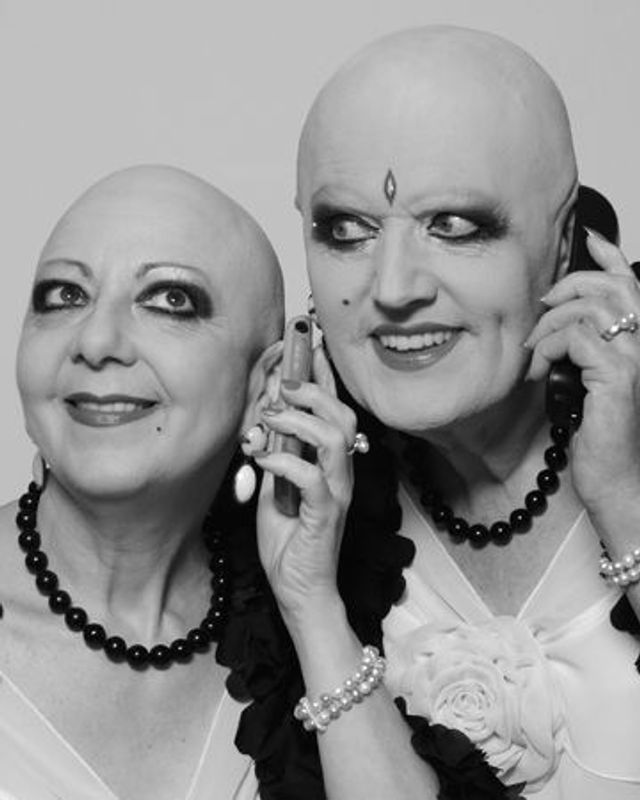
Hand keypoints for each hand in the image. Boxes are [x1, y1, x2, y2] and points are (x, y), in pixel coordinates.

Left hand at [252, 346, 356, 623]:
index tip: (307, 341)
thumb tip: (262, 412)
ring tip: (271, 416)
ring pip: (335, 438)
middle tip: (281, 381)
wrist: (299, 589)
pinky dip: (284, 460)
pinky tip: (262, 457)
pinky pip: (312, 478)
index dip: (323, 373)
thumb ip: (274, 449)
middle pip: (344, 414)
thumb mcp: (274, 484)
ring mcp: (337, 492)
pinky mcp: (326, 514)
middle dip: (313, 388)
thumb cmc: (288, 538)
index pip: (333, 407)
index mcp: (330, 461)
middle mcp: (341, 472)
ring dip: (300, 419)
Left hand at [526, 231, 639, 518]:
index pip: (633, 284)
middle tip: (543, 306)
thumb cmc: (605, 437)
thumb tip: (558, 322)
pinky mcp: (620, 376)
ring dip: (550, 324)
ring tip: (535, 350)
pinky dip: (548, 347)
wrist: (620, 482)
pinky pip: (574, 337)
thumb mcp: (590, 382)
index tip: (589, 237)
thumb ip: (584, 349)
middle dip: (569, 285)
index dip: (611, 256)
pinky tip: (539, 368)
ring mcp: (638, 358)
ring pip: (588, 308)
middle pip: (611, 286)